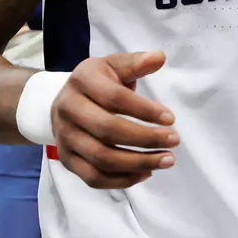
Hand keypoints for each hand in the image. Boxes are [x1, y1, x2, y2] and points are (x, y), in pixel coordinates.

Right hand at [51, 52, 180, 188]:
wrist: (63, 101)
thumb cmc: (97, 82)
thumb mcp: (114, 65)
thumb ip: (136, 63)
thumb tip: (159, 57)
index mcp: (82, 81)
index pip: (115, 98)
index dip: (145, 110)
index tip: (171, 119)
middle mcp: (68, 109)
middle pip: (108, 131)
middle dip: (146, 139)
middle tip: (174, 141)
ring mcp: (65, 137)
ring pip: (102, 158)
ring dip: (138, 163)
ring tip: (167, 160)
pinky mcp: (67, 159)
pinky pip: (94, 178)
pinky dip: (122, 180)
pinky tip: (146, 172)